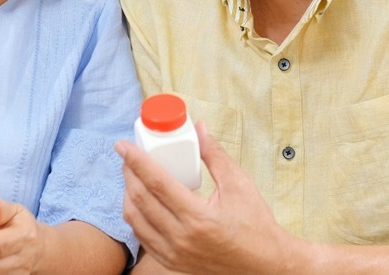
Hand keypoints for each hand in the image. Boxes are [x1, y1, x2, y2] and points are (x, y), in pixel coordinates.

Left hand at [117, 122, 305, 274]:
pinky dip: (135, 216)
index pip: (157, 183)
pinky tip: (139, 201)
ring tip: (132, 176)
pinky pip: (142, 237)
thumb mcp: (239, 184)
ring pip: (135, 220)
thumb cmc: (256, 225)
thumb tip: (199, 128)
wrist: (264, 265)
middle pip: (140, 200)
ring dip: (128, 195)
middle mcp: (182, 238)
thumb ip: (215, 154)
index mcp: (199, 218)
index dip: (136, 160)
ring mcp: (174, 254)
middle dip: (128, 173)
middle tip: (128, 156)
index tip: (123, 145)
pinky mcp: (172, 263)